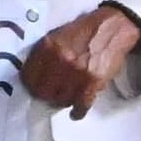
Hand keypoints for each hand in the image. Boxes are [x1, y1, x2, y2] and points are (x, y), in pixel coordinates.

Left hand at [23, 2, 140, 116]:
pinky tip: (76, 113)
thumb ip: (43, 54)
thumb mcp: (56, 36)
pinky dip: (78, 112)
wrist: (112, 28)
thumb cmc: (84, 32)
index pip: (28, 77)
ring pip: (60, 100)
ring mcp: (76, 72)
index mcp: (47, 47)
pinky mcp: (93, 81)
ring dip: (62, 102)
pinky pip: (81, 105)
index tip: (34, 89)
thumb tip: (33, 74)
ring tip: (66, 99)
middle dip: (45, 96)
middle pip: (42, 92)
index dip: (30, 86)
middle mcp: (59, 60)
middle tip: (50, 96)